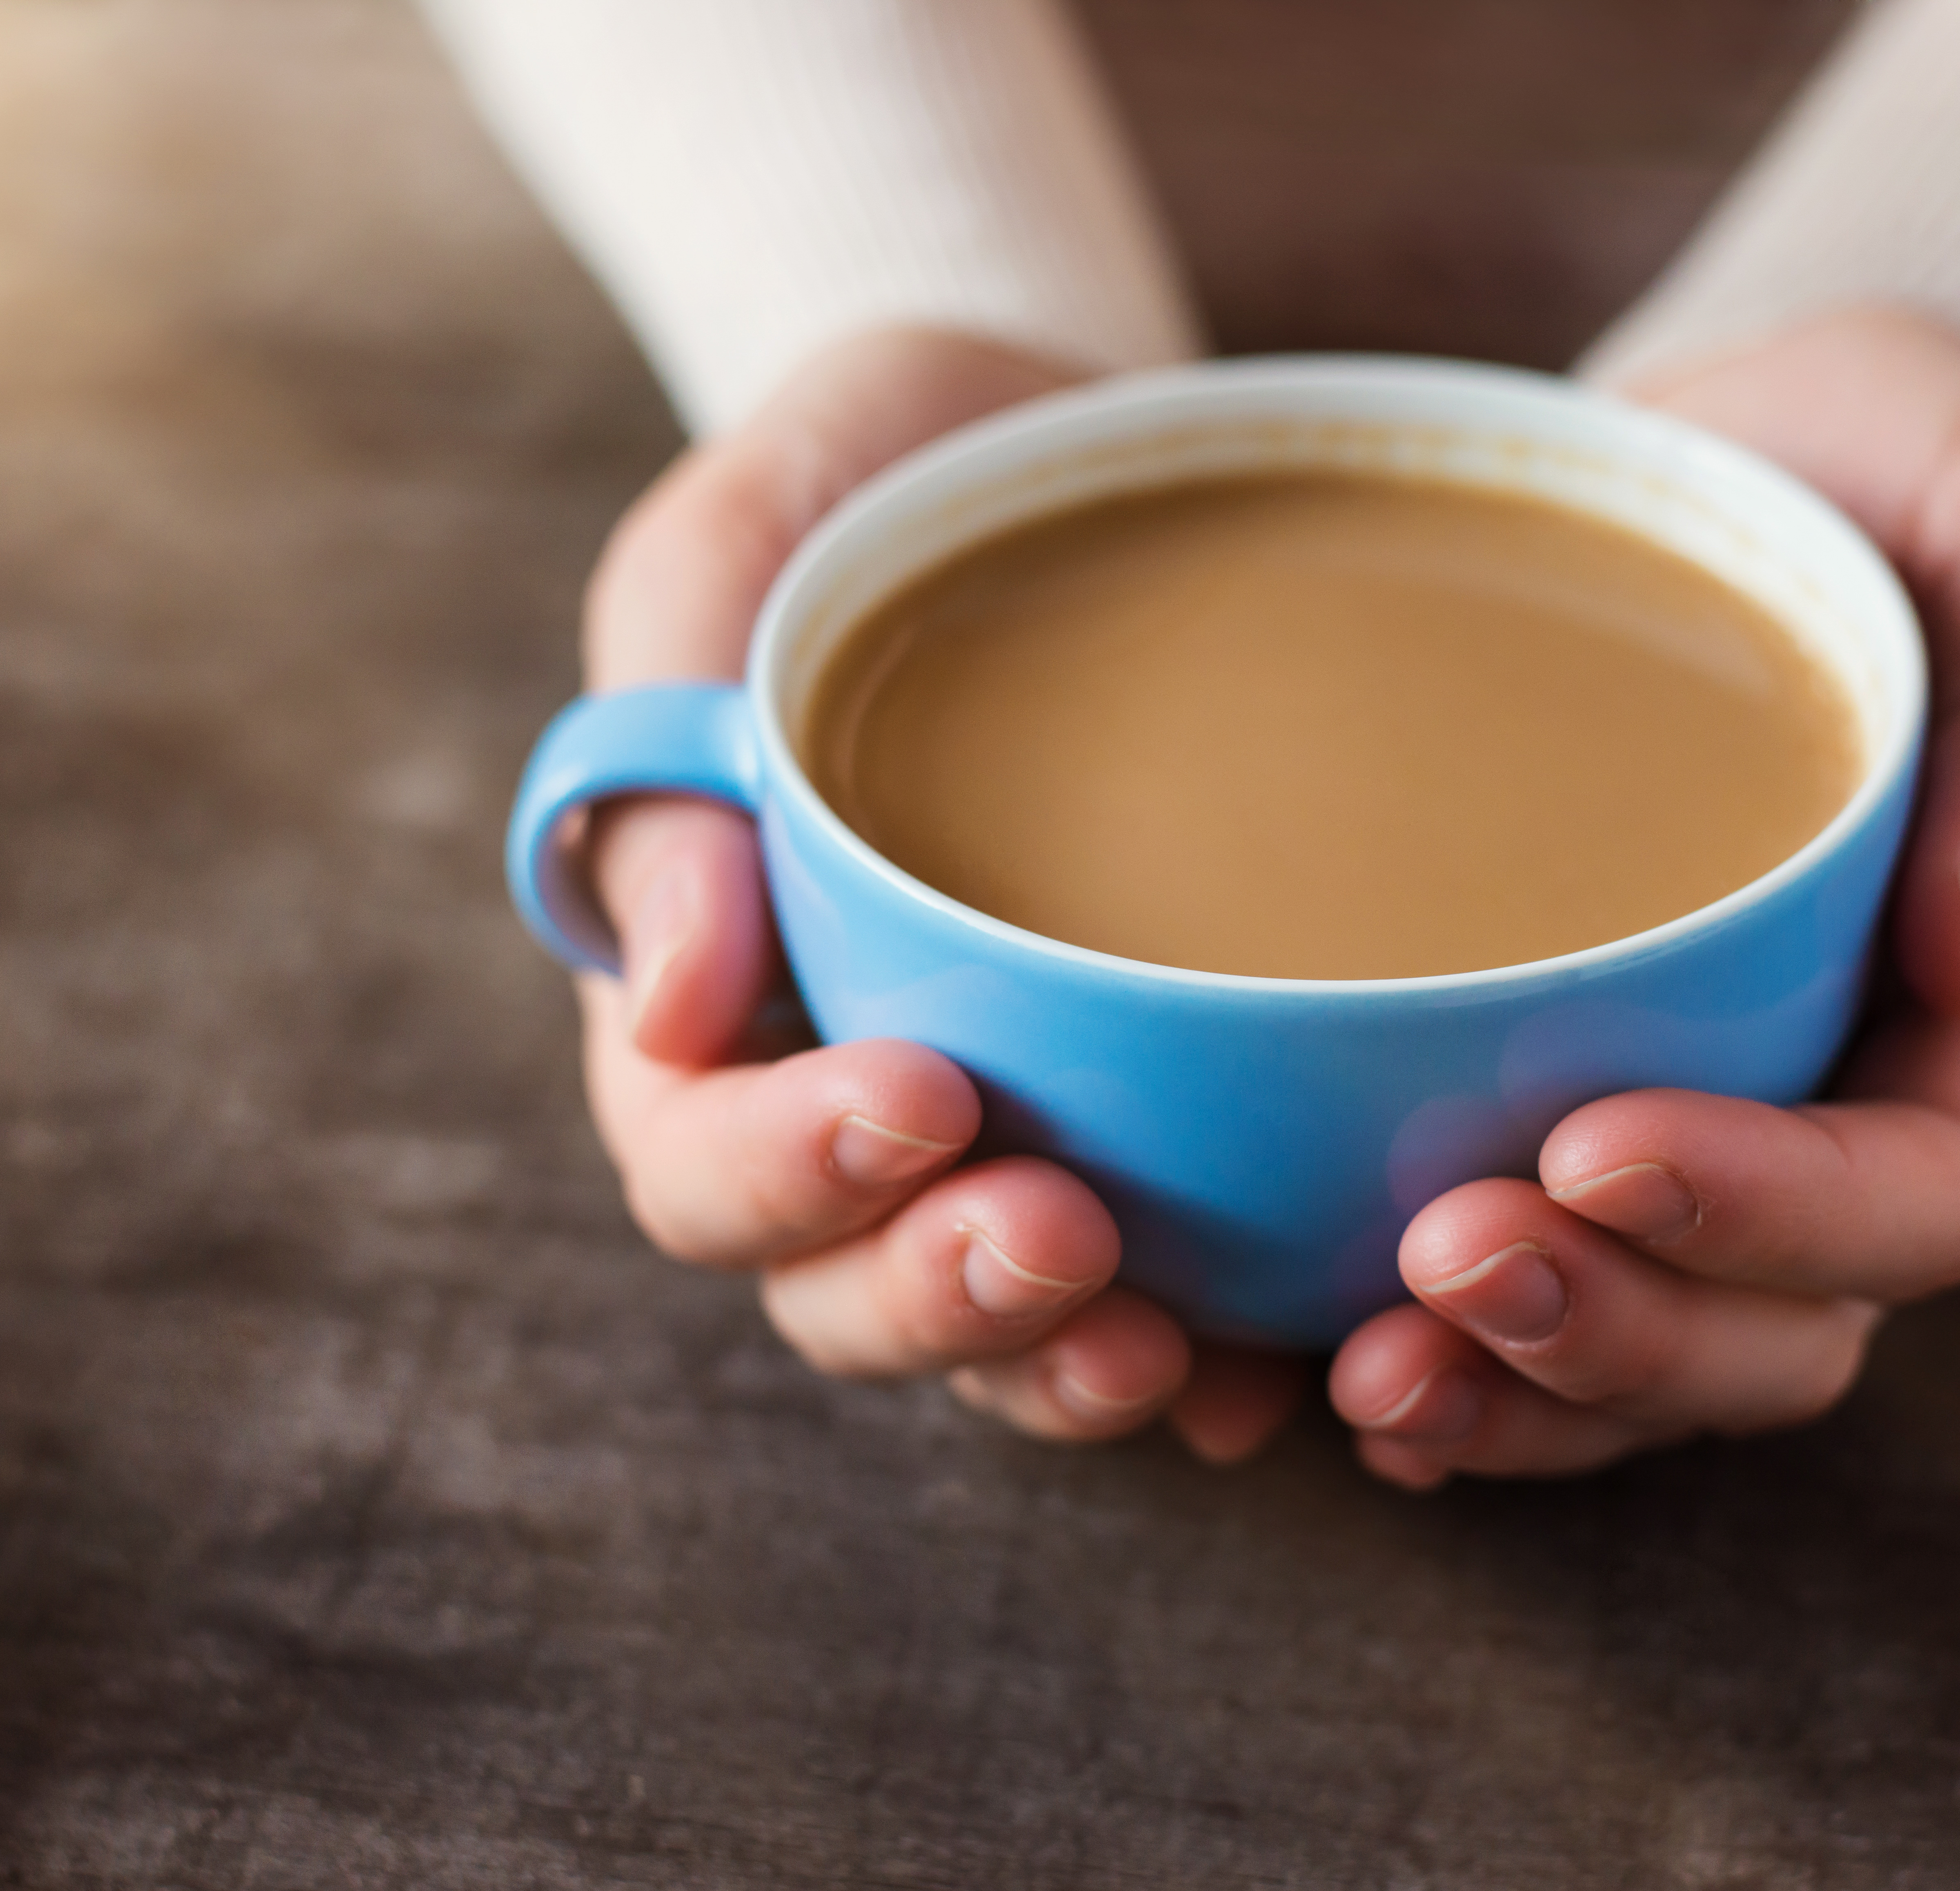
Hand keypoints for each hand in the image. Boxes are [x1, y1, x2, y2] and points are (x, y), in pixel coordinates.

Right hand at [571, 326, 1310, 1460]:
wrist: (1054, 456)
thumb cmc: (865, 493)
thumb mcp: (729, 560)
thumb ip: (664, 757)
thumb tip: (671, 993)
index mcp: (714, 1001)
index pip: (700, 1155)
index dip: (791, 1169)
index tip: (924, 1093)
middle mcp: (843, 1105)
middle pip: (842, 1288)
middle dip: (941, 1298)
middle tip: (1067, 1240)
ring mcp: (999, 1137)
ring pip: (1000, 1331)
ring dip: (1071, 1366)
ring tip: (1176, 1358)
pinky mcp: (1150, 1127)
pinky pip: (1174, 1292)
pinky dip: (1225, 1351)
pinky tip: (1295, 1366)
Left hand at [1329, 308, 1959, 1485]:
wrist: (1694, 456)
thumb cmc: (1863, 463)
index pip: (1918, 1193)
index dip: (1771, 1217)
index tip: (1596, 1144)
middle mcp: (1844, 1108)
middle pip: (1773, 1329)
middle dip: (1614, 1339)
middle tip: (1438, 1269)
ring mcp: (1703, 1140)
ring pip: (1636, 1364)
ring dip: (1504, 1400)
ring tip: (1352, 1372)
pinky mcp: (1553, 1122)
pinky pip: (1506, 1314)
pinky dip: (1412, 1363)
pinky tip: (1291, 1371)